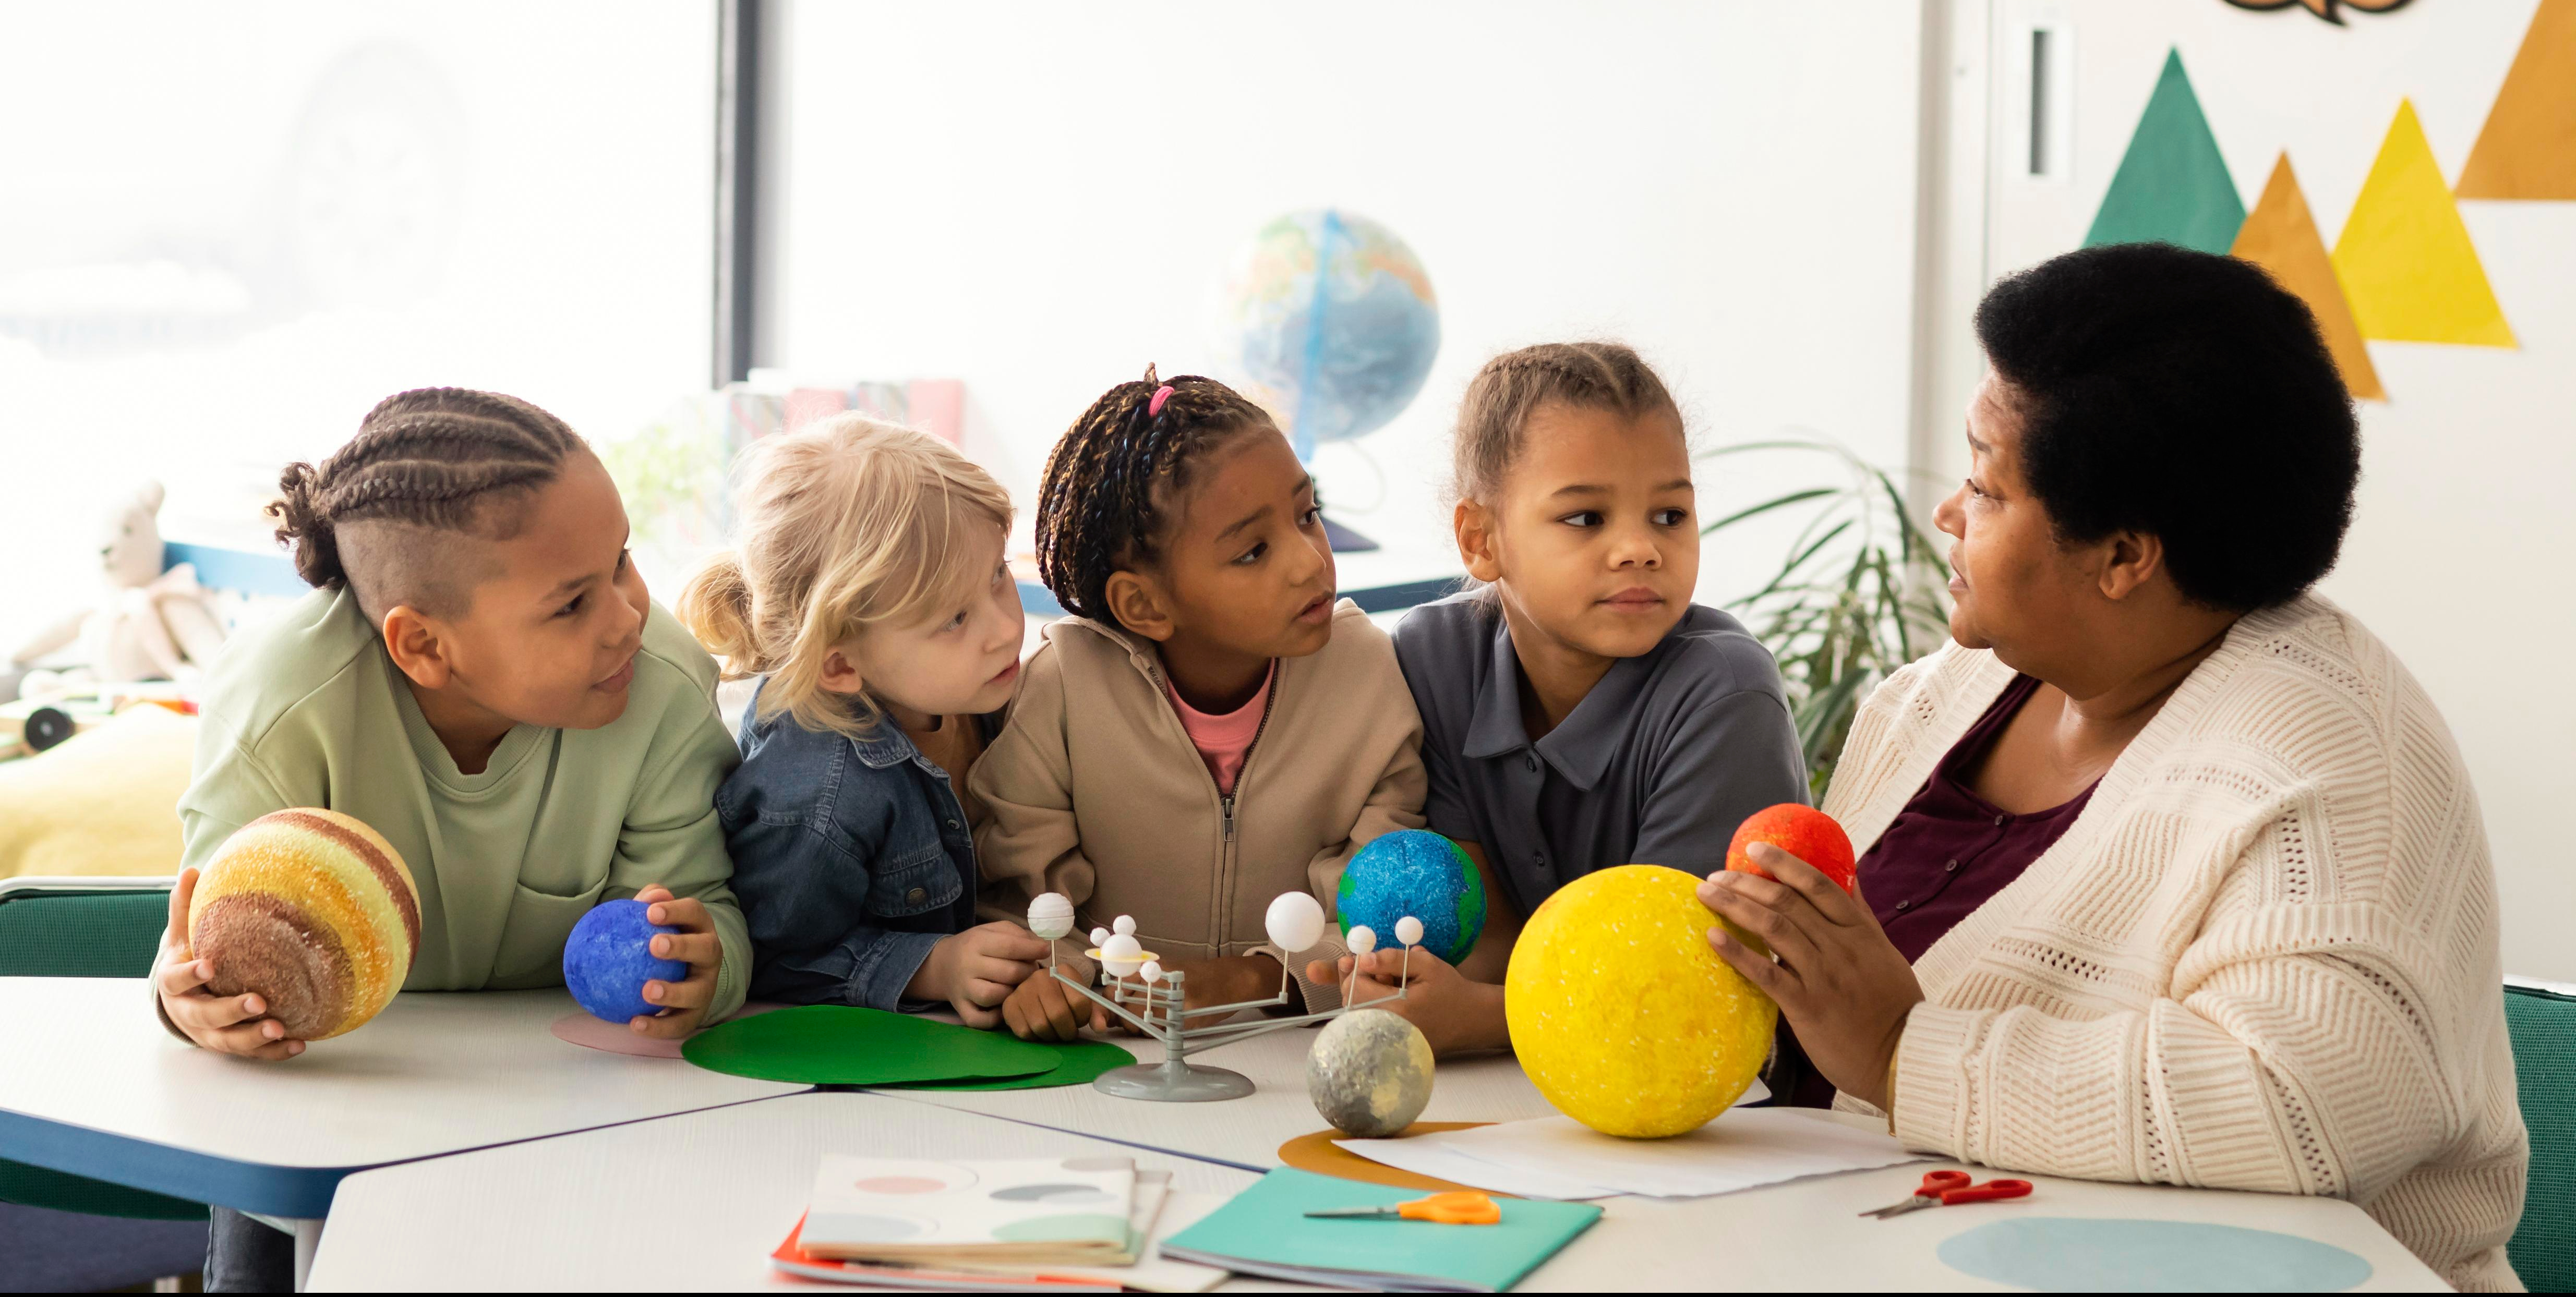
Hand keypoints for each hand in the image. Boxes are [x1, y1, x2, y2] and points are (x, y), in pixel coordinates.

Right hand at [152, 867, 303, 1059]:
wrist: (183, 999)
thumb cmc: (188, 959)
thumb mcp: (183, 936)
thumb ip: (185, 907)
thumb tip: (192, 871)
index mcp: (176, 984)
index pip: (177, 981)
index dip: (190, 975)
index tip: (208, 965)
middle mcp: (191, 1012)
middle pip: (206, 1016)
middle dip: (231, 1011)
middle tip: (257, 1001)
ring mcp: (211, 1033)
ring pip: (229, 1041)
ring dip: (254, 1037)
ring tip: (279, 1028)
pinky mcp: (231, 1044)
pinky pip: (252, 1053)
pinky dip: (274, 1051)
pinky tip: (299, 1043)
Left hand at [630, 886, 724, 1038]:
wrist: (676, 981)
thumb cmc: (660, 944)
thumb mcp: (655, 922)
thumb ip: (650, 905)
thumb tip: (646, 898)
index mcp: (699, 929)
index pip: (694, 913)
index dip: (676, 911)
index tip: (650, 913)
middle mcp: (709, 957)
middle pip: (707, 949)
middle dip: (683, 947)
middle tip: (654, 945)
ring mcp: (706, 987)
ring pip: (698, 991)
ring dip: (674, 992)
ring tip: (647, 991)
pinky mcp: (696, 1014)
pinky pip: (681, 1024)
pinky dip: (659, 1026)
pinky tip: (634, 1023)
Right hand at [910, 922, 1048, 1028]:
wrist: (942, 965)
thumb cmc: (976, 946)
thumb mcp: (993, 930)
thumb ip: (1017, 934)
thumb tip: (1040, 945)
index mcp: (976, 942)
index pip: (1009, 946)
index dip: (1032, 950)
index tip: (1046, 950)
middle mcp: (967, 966)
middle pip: (1008, 972)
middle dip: (1027, 971)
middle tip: (1031, 970)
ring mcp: (963, 990)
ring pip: (995, 996)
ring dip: (1014, 993)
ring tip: (1017, 986)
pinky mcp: (961, 1009)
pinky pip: (980, 1020)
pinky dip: (996, 1017)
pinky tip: (1004, 1006)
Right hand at [1001, 965, 1105, 1040]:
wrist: (1033, 993)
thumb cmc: (1062, 998)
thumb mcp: (1082, 1001)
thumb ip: (1096, 1013)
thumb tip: (1100, 1027)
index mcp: (1063, 971)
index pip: (1080, 1001)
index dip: (1082, 1018)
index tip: (1079, 1020)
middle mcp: (1041, 976)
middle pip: (1058, 1015)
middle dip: (1067, 1031)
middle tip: (1067, 1033)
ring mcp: (1022, 990)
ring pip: (1041, 1025)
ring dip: (1051, 1036)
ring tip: (1054, 1031)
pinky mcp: (1009, 1005)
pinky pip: (1025, 1031)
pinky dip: (1035, 1038)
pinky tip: (1038, 1030)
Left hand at [1305, 946, 1507, 1055]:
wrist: (1469, 1020)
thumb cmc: (1450, 990)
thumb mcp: (1426, 964)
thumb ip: (1392, 959)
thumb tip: (1361, 959)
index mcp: (1396, 1009)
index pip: (1354, 987)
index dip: (1358, 970)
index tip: (1373, 964)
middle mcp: (1387, 1030)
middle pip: (1349, 1002)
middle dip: (1361, 984)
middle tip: (1384, 976)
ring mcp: (1387, 1042)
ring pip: (1355, 1014)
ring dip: (1365, 998)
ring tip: (1392, 990)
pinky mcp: (1389, 1047)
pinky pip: (1367, 1026)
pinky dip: (1372, 1011)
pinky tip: (1393, 1004)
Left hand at [1697, 842, 1922, 1108]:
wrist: (1905, 1056)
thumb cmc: (1894, 1005)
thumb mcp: (1883, 951)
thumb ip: (1861, 915)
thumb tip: (1849, 877)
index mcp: (1859, 931)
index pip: (1818, 885)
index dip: (1784, 863)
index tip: (1754, 848)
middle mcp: (1840, 947)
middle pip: (1786, 902)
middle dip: (1745, 883)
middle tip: (1714, 875)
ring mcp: (1824, 976)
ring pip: (1774, 929)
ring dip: (1735, 907)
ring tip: (1706, 895)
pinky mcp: (1808, 1007)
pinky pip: (1767, 974)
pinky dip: (1738, 953)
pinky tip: (1713, 938)